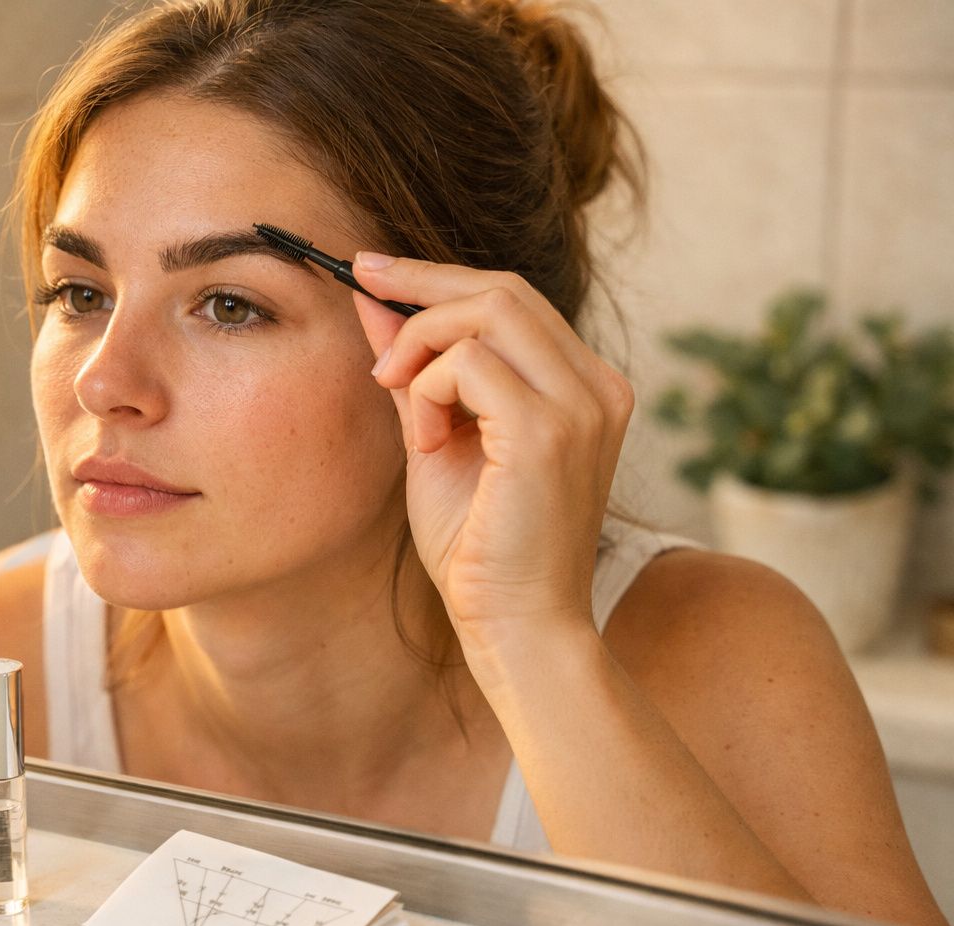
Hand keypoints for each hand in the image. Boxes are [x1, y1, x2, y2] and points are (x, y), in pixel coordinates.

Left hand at [352, 253, 633, 658]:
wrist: (515, 626)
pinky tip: (427, 442)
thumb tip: (375, 302)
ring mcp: (582, 405)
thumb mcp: (437, 441)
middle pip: (503, 288)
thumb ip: (416, 373)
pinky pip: (470, 364)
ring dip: (421, 346)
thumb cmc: (479, 549)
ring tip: (396, 396)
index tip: (371, 269)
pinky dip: (429, 391)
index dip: (437, 278)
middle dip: (420, 283)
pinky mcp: (550, 431)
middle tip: (358, 285)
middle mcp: (597, 386)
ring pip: (487, 312)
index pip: (512, 299)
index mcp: (583, 386)